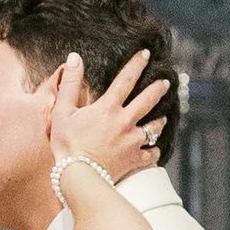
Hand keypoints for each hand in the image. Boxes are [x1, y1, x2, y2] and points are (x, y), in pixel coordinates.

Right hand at [48, 48, 169, 188]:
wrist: (78, 175)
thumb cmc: (67, 144)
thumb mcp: (62, 111)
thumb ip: (70, 83)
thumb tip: (75, 57)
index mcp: (108, 108)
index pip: (126, 80)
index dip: (136, 64)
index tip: (146, 54)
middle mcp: (125, 122)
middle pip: (147, 101)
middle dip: (158, 89)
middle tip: (166, 82)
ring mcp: (132, 141)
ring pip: (154, 128)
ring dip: (160, 121)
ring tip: (163, 118)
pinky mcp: (134, 160)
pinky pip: (151, 154)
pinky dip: (154, 151)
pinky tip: (155, 149)